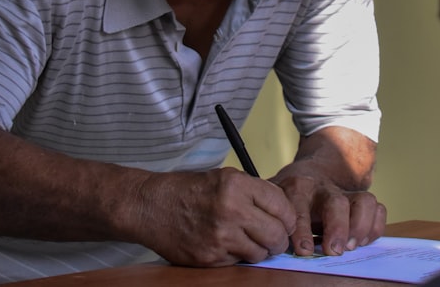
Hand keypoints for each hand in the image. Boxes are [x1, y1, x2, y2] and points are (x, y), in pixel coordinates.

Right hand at [129, 167, 295, 266]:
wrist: (151, 206)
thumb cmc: (189, 190)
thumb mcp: (224, 177)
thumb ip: (255, 192)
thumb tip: (285, 211)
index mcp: (237, 185)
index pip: (282, 207)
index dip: (288, 218)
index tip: (286, 222)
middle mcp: (231, 210)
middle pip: (277, 235)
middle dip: (279, 239)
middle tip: (273, 238)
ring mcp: (221, 237)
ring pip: (261, 253)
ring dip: (259, 250)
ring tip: (246, 239)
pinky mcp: (210, 257)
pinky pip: (239, 262)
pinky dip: (237, 255)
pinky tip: (224, 243)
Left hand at [274, 174, 386, 256]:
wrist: (310, 172)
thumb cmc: (288, 195)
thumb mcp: (273, 199)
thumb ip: (272, 215)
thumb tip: (265, 239)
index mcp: (297, 187)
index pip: (299, 207)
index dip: (302, 229)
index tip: (303, 250)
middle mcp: (324, 189)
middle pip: (336, 202)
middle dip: (337, 228)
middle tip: (334, 250)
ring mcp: (346, 193)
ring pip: (363, 200)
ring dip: (360, 226)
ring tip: (353, 246)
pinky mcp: (361, 200)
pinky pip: (377, 208)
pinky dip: (375, 226)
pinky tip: (364, 240)